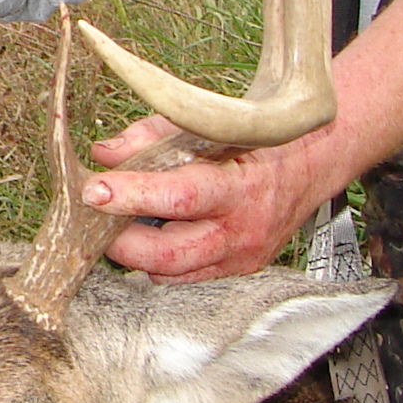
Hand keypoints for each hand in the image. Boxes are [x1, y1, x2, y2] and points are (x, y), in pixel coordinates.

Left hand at [80, 115, 332, 282]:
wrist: (308, 166)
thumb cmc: (253, 143)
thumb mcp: (204, 126)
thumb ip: (150, 137)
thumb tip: (104, 154)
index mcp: (238, 186)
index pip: (178, 197)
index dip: (132, 195)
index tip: (95, 189)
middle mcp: (241, 229)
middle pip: (168, 255)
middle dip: (121, 242)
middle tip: (94, 220)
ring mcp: (240, 257)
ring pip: (171, 273)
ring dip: (135, 254)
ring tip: (118, 225)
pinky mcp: (237, 271)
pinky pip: (184, 277)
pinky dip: (157, 261)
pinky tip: (149, 236)